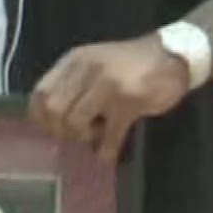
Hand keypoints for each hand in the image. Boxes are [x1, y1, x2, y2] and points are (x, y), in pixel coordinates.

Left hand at [29, 36, 190, 163]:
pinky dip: (106, 150)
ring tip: (94, 138)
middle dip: (60, 130)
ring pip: (75, 122)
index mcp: (73, 61)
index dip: (40, 117)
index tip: (51, 128)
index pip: (40, 92)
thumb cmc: (130, 64)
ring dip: (82, 138)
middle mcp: (85, 70)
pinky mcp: (129, 102)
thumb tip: (53, 118)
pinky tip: (107, 155)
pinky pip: (110, 135)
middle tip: (74, 136)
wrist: (172, 56)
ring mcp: (107, 85)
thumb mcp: (94, 63)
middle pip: (54, 110)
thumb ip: (73, 83)